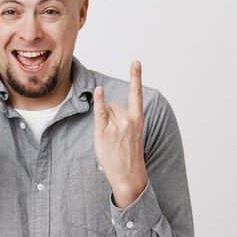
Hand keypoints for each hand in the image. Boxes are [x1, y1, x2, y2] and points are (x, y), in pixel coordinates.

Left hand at [93, 60, 147, 208]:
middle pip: (114, 104)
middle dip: (112, 115)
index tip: (136, 62)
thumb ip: (125, 118)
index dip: (136, 77)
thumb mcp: (133, 134)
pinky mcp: (104, 131)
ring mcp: (117, 126)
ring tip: (111, 139)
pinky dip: (99, 101)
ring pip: (106, 109)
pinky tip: (98, 90)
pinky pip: (100, 112)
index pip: (137, 94)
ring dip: (105, 120)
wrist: (128, 175)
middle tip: (116, 135)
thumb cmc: (128, 154)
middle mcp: (129, 120)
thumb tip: (108, 104)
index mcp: (138, 119)